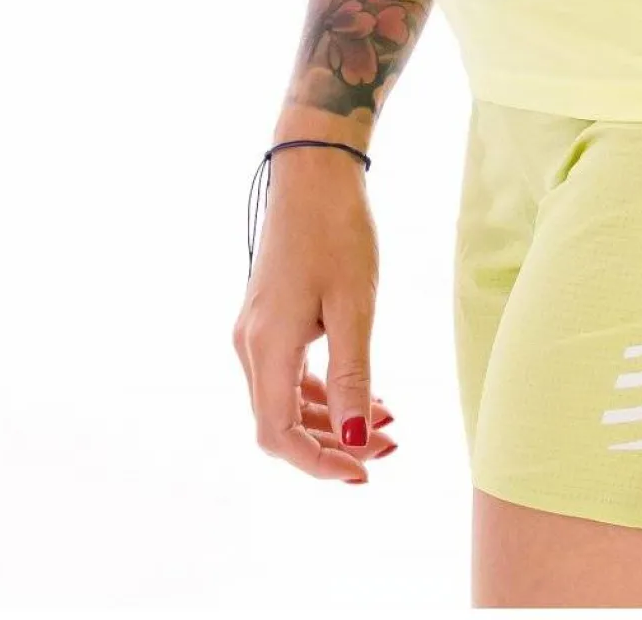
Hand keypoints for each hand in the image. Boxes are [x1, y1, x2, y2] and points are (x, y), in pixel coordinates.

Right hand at [233, 147, 392, 482]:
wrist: (313, 170)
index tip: (364, 470)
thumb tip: (355, 438)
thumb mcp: (354, 306)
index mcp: (267, 346)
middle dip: (333, 443)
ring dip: (331, 419)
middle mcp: (251, 345)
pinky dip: (323, 391)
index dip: (318, 463)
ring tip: (388, 419)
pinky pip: (290, 373)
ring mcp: (256, 331)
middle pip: (281, 423)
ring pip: (286, 401)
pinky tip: (365, 391)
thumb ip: (352, 376)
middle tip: (390, 444)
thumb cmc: (337, 229)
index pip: (279, 434)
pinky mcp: (268, 317)